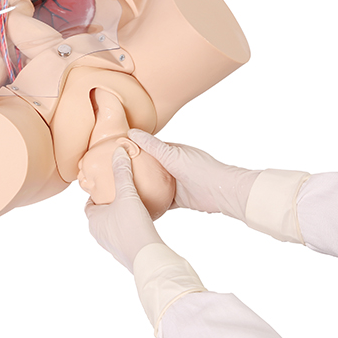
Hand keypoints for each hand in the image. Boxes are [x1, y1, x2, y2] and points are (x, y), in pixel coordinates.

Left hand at [84, 147, 163, 271]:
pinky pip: (125, 233)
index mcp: (94, 221)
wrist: (149, 258)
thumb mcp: (127, 194)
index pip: (89, 203)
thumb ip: (122, 172)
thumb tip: (119, 150)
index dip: (97, 193)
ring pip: (114, 224)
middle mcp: (100, 234)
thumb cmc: (133, 226)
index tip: (107, 184)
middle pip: (101, 213)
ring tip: (133, 203)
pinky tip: (144, 218)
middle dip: (110, 202)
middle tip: (121, 190)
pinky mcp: (126, 252)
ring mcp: (113, 245)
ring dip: (121, 214)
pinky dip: (130, 225)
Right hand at [128, 129, 259, 221]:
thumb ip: (153, 146)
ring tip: (121, 190)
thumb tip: (132, 133)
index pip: (148, 148)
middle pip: (149, 168)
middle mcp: (173, 166)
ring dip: (142, 187)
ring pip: (154, 185)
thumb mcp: (173, 156)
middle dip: (135, 170)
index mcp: (172, 152)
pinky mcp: (178, 199)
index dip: (133, 149)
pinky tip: (137, 205)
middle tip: (113, 174)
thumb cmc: (201, 170)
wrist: (223, 192)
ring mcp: (176, 183)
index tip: (115, 152)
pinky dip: (151, 202)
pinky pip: (161, 200)